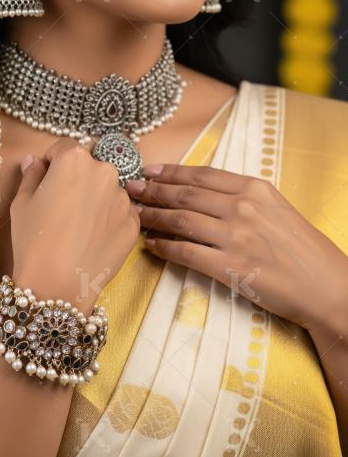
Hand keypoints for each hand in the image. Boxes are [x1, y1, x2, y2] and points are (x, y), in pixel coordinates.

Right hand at [10, 138, 141, 313]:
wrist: (58, 284)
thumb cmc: (34, 240)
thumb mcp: (22, 202)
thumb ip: (31, 174)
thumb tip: (33, 161)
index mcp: (74, 160)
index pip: (64, 148)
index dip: (52, 162)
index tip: (45, 181)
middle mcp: (104, 172)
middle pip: (88, 168)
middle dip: (76, 181)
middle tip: (60, 208)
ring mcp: (123, 198)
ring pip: (106, 191)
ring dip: (94, 201)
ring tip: (77, 229)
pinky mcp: (134, 223)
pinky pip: (119, 214)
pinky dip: (107, 222)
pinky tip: (91, 240)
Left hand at [125, 164, 347, 334]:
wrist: (327, 286)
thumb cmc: (302, 249)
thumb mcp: (275, 208)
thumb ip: (242, 197)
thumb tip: (202, 193)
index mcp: (254, 188)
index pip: (201, 175)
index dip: (170, 172)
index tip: (149, 170)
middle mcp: (243, 207)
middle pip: (185, 195)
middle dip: (153, 191)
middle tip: (130, 189)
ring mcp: (236, 236)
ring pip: (181, 220)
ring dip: (153, 217)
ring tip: (136, 215)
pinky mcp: (232, 266)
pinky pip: (187, 253)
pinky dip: (164, 248)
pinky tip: (152, 245)